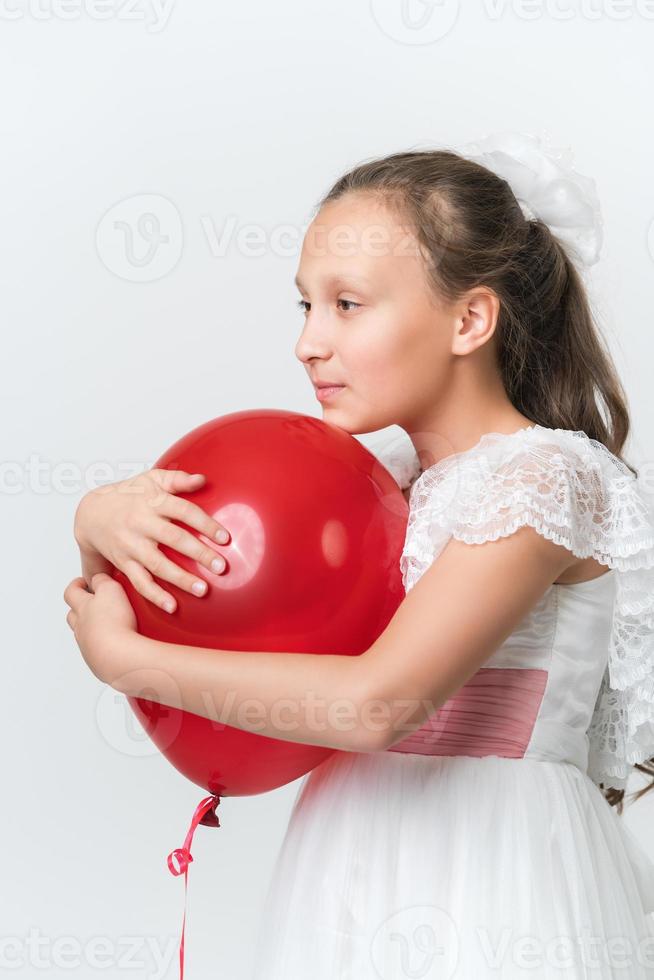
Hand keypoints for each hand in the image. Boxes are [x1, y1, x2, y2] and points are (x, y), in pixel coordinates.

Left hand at [63, 572, 137, 683]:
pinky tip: (116, 643)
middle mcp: (81, 627)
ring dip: (90, 628)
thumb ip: (103, 581)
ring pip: (84, 634)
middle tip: (90, 602)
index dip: (76, 585)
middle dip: (79, 607)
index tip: (82, 582)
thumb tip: (99, 578)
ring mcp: (88, 646)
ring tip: (105, 624)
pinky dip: (103, 645)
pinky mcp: (99, 662)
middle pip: (73, 615)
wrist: (119, 656)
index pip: (72, 592)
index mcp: (82, 607)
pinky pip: (96, 650)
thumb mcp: (111, 589)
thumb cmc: (114, 623)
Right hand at [74, 468, 230, 613]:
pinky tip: (172, 607)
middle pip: (173, 539)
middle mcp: (141, 524)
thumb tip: (202, 480)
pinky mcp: (124, 563)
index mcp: (152, 502)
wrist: (91, 515)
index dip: (204, 524)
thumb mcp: (150, 479)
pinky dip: (155, 596)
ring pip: (157, 564)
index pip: (183, 511)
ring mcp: (132, 546)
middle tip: (221, 567)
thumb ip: (178, 479)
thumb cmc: (129, 496)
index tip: (224, 538)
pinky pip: (139, 582)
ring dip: (180, 579)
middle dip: (198, 553)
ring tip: (203, 590)